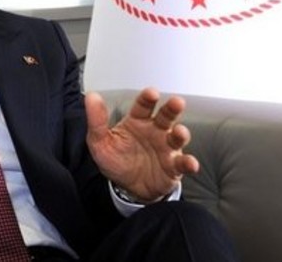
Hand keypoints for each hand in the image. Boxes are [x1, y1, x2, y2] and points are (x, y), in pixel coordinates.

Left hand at [84, 87, 198, 201]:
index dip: (148, 99)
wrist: (127, 188)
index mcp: (137, 122)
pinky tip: (190, 163)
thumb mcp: (100, 142)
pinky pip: (183, 163)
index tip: (151, 93)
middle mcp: (155, 131)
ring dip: (181, 134)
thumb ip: (97, 121)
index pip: (143, 106)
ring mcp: (166, 148)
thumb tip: (91, 96)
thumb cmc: (116, 160)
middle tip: (176, 102)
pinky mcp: (174, 167)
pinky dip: (188, 163)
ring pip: (177, 137)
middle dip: (172, 108)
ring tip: (179, 132)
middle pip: (166, 116)